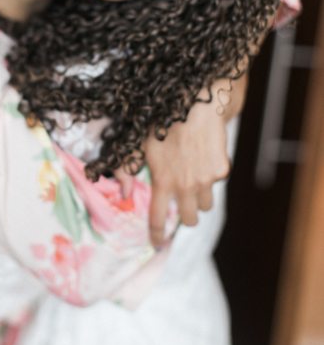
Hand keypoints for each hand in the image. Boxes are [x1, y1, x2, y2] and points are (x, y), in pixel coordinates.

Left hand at [139, 74, 246, 245]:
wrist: (196, 103)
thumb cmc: (163, 120)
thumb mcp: (138, 142)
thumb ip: (127, 169)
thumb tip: (122, 193)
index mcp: (163, 182)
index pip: (159, 219)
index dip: (158, 234)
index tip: (157, 242)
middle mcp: (185, 186)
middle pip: (190, 220)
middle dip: (186, 216)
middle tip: (182, 206)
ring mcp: (206, 180)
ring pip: (206, 205)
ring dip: (199, 198)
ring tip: (194, 181)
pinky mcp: (221, 170)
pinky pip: (216, 183)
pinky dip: (211, 178)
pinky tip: (204, 160)